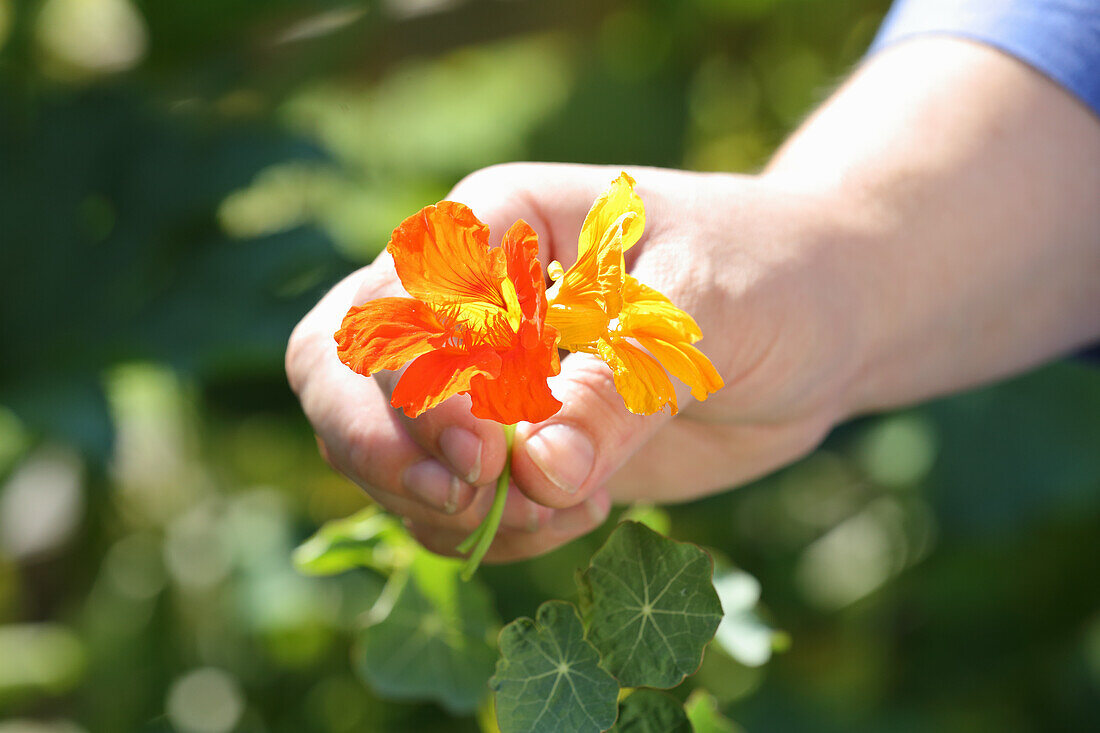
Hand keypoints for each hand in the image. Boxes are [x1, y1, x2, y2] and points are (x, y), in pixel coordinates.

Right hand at [287, 163, 858, 561]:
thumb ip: (615, 387)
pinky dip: (493, 532)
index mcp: (494, 227)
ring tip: (560, 512)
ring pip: (385, 450)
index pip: (392, 303)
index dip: (408, 385)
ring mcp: (486, 378)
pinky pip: (452, 503)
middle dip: (385, 449)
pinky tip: (579, 516)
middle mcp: (468, 300)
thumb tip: (531, 473)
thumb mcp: (704, 310)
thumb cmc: (770, 275)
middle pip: (341, 369)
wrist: (821, 323)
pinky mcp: (516, 446)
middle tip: (472, 498)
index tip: (484, 452)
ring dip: (446, 506)